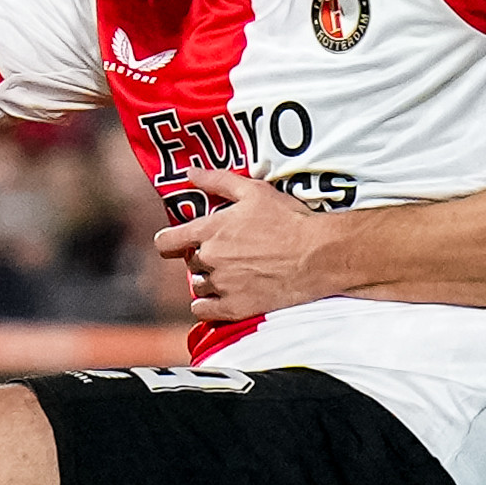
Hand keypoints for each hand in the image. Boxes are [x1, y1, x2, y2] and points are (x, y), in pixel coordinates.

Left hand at [152, 167, 351, 319]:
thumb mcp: (254, 191)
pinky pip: (205, 311)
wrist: (318, 255)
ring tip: (234, 273)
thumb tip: (190, 173)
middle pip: (190, 263)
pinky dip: (209, 305)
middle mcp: (210, 260)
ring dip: (209, 281)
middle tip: (227, 253)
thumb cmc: (288, 220)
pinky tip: (224, 296)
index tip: (175, 243)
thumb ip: (217, 181)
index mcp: (209, 231)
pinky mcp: (235, 308)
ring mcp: (222, 286)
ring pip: (199, 287)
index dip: (168, 242)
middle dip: (203, 258)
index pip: (167, 242)